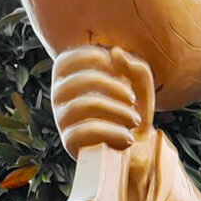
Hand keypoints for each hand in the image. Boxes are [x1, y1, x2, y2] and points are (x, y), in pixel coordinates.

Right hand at [50, 44, 165, 200]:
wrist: (134, 148)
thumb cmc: (132, 108)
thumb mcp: (140, 85)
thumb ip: (135, 66)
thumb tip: (116, 52)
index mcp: (70, 76)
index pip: (69, 58)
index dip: (94, 57)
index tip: (118, 68)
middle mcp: (59, 95)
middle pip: (80, 80)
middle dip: (113, 87)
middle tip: (132, 99)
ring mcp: (62, 119)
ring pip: (84, 105)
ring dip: (118, 111)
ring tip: (136, 120)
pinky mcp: (68, 141)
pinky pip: (86, 131)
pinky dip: (113, 133)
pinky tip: (129, 138)